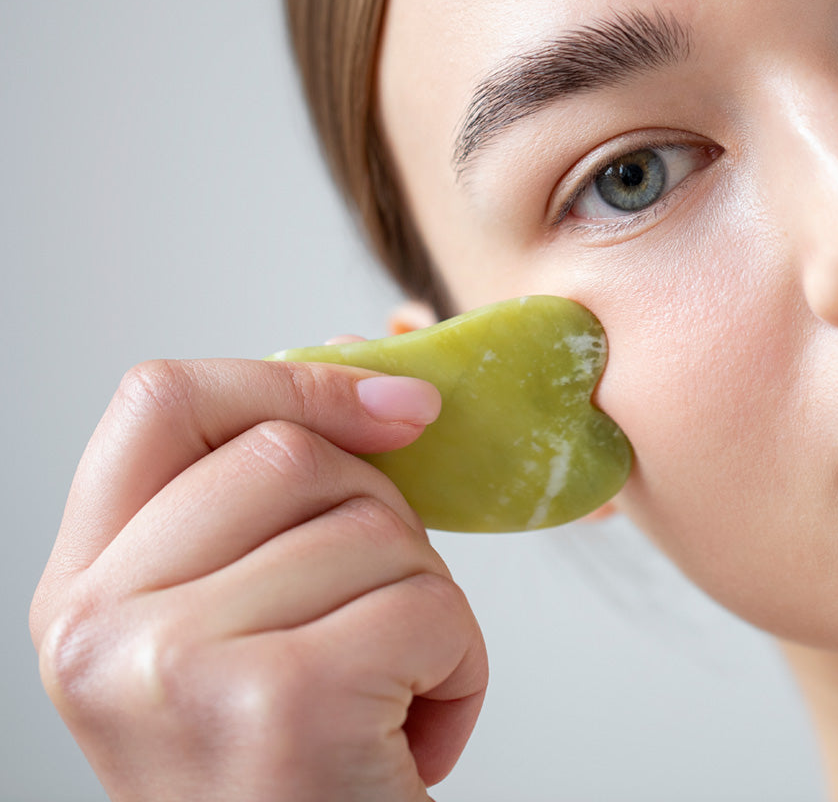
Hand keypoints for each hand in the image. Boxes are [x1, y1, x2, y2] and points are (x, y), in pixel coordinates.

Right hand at [29, 354, 487, 801]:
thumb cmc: (291, 760)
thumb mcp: (238, 617)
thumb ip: (266, 500)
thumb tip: (374, 372)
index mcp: (83, 585)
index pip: (161, 400)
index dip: (290, 383)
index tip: (399, 407)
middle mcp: (97, 626)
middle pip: (290, 455)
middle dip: (381, 522)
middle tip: (371, 620)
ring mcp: (176, 668)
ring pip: (375, 526)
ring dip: (426, 604)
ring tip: (385, 692)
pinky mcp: (278, 709)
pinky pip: (426, 604)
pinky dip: (460, 664)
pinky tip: (414, 733)